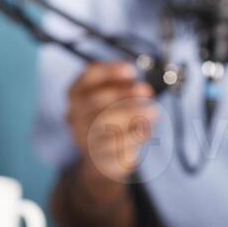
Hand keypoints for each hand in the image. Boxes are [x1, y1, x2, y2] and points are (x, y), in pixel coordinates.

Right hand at [66, 62, 156, 183]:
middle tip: (146, 90)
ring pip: (104, 124)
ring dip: (132, 115)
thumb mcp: (115, 97)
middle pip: (95, 101)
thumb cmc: (112, 116)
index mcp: (76, 93)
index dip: (109, 72)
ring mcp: (83, 136)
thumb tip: (138, 84)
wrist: (104, 156)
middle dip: (123, 93)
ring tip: (153, 111)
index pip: (87, 78)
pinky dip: (133, 135)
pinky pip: (115, 145)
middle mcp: (74, 114)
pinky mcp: (97, 156)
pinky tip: (146, 130)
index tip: (131, 70)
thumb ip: (123, 86)